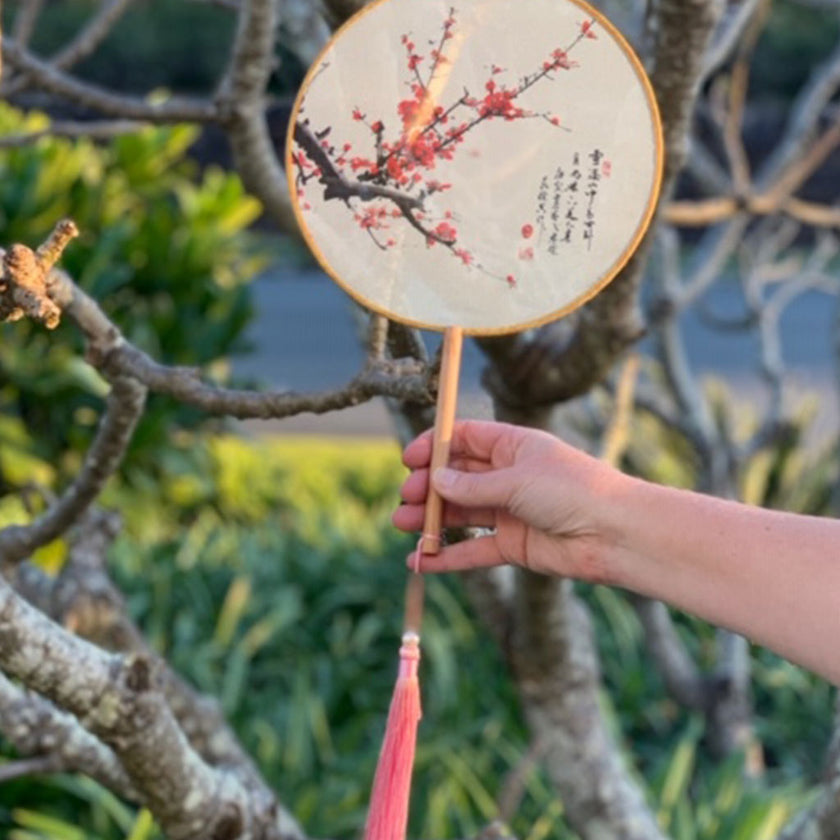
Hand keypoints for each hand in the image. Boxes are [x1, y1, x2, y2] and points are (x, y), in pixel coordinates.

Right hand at [392, 420, 625, 580]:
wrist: (614, 534)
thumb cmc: (572, 490)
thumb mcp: (517, 480)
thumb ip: (472, 486)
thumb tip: (435, 481)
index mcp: (513, 446)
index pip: (464, 439)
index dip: (434, 447)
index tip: (409, 460)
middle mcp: (509, 476)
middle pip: (457, 478)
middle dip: (429, 486)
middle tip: (407, 498)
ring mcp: (510, 511)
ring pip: (461, 513)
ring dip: (431, 519)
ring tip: (403, 525)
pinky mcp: (513, 545)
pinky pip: (473, 549)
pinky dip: (447, 556)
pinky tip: (420, 562)